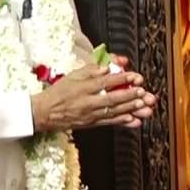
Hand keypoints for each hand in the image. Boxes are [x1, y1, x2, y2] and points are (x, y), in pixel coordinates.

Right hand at [32, 64, 155, 130]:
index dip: (121, 79)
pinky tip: (134, 121)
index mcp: (82, 88)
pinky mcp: (92, 123)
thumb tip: (107, 66)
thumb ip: (91, 69)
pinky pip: (110, 123)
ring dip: (130, 109)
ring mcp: (90, 114)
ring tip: (144, 106)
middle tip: (143, 92)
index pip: (104, 82)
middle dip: (129, 96)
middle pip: (111, 99)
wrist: (45, 113)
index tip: (134, 76)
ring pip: (113, 112)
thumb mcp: (73, 75)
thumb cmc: (60, 91)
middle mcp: (87, 102)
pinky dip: (123, 122)